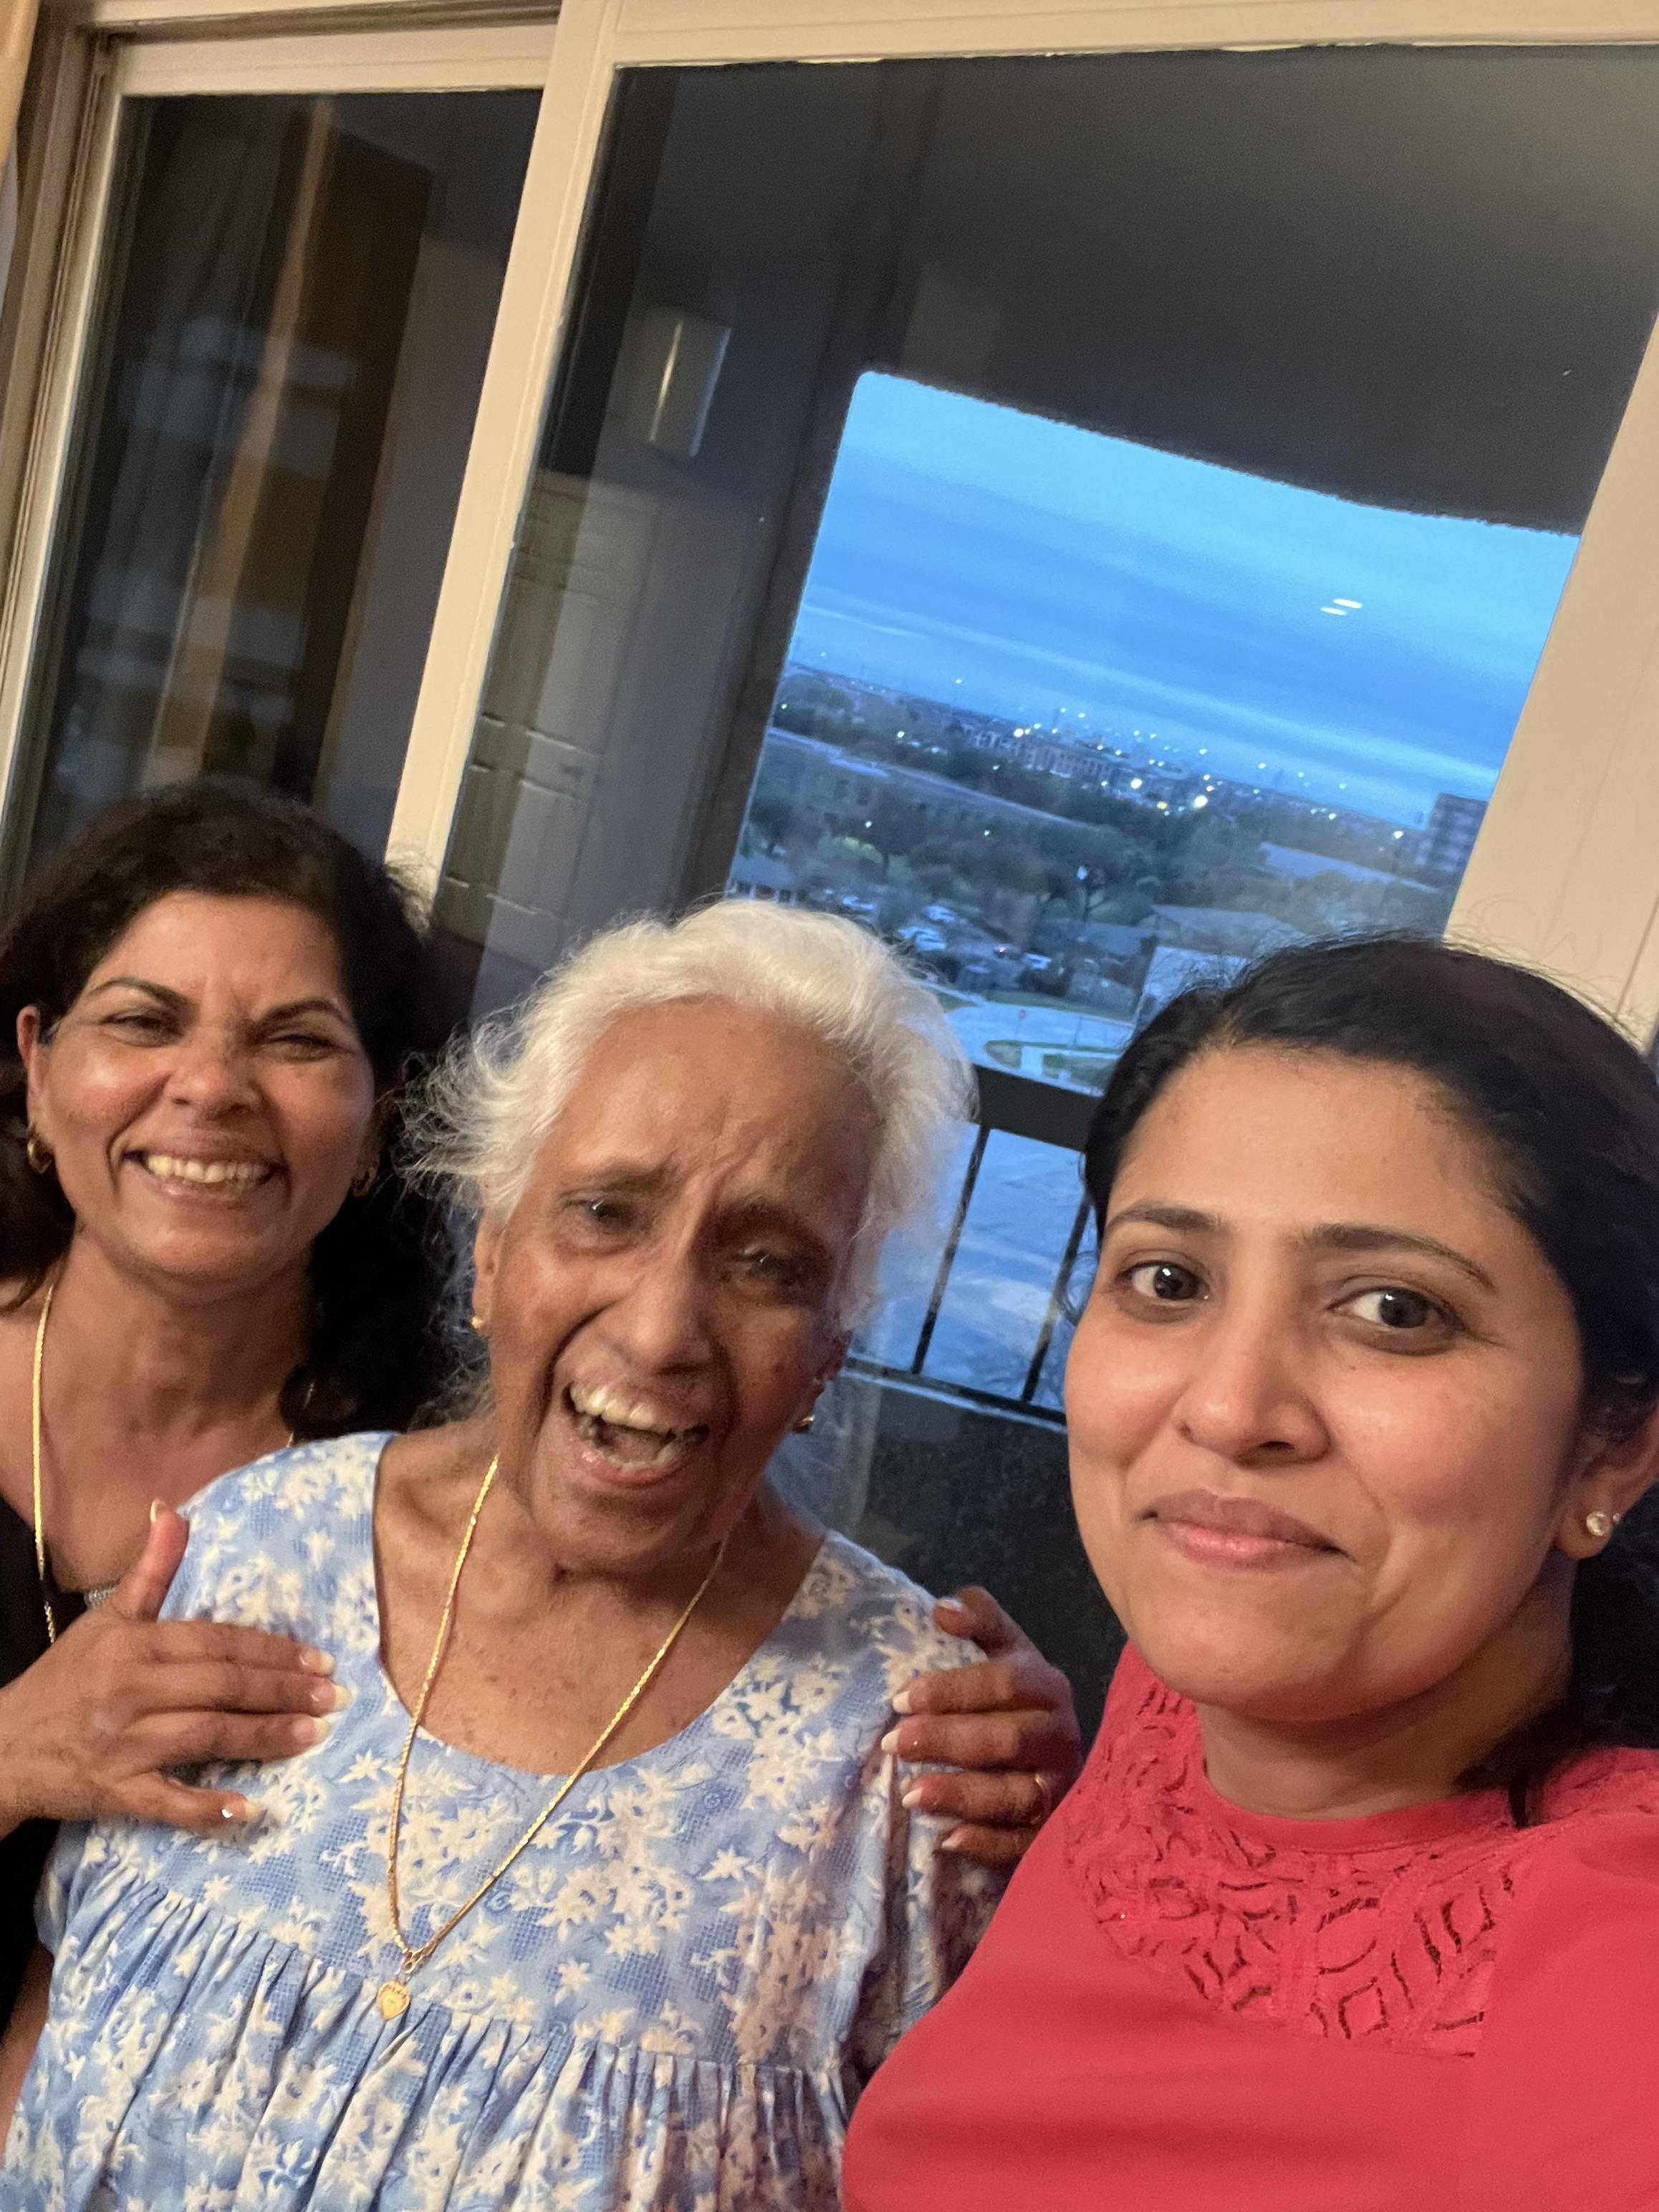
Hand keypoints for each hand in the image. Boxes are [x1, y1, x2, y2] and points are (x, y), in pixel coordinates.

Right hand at [0, 1505, 339, 1834]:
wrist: (2, 1745)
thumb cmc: (65, 1679)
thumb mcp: (106, 1619)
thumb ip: (150, 1571)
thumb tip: (171, 1510)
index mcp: (134, 1645)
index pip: (216, 1643)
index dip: (271, 1650)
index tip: (319, 1658)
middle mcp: (130, 1690)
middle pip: (221, 1687)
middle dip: (282, 1690)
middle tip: (334, 1696)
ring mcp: (122, 1744)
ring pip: (206, 1737)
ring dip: (263, 1737)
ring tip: (313, 1734)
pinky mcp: (113, 1791)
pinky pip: (166, 1802)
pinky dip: (205, 1809)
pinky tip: (247, 1811)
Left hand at [889, 1586, 1082, 1868]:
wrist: (1055, 1747)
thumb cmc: (1014, 1694)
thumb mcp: (1004, 1649)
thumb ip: (980, 1620)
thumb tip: (943, 1610)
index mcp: (1046, 1685)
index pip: (1003, 1683)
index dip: (951, 1690)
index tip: (900, 1699)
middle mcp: (1061, 1735)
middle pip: (1007, 1739)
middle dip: (947, 1742)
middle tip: (894, 1744)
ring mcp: (1062, 1784)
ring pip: (1016, 1794)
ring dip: (962, 1795)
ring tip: (910, 1795)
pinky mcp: (1056, 1827)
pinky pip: (1025, 1842)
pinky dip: (988, 1843)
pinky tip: (947, 1840)